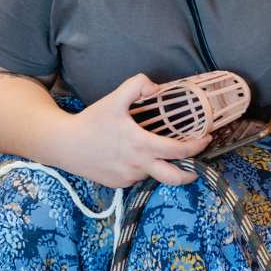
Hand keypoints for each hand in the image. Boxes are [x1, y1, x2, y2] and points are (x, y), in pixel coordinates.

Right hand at [59, 74, 210, 186]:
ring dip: (159, 165)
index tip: (207, 138)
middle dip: (191, 174)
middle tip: (197, 166)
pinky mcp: (118, 184)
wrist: (64, 145)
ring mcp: (128, 177)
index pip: (179, 150)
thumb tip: (157, 88)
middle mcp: (138, 165)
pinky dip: (140, 168)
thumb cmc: (90, 121)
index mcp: (141, 144)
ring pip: (153, 174)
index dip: (197, 145)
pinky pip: (137, 177)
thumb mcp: (113, 99)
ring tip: (155, 152)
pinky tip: (129, 156)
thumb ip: (136, 85)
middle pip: (175, 178)